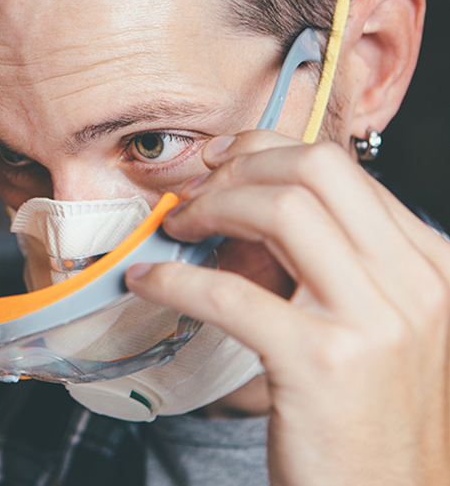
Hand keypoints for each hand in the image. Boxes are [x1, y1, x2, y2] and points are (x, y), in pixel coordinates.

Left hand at [125, 131, 449, 485]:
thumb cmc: (368, 416)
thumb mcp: (377, 324)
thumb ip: (339, 264)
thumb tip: (253, 202)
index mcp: (430, 265)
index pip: (342, 171)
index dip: (267, 153)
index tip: (220, 163)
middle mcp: (416, 284)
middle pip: (315, 171)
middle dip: (240, 168)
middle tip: (195, 195)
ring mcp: (375, 322)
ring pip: (279, 212)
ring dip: (211, 209)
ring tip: (177, 230)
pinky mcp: (322, 363)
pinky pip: (230, 294)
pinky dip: (175, 280)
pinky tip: (147, 283)